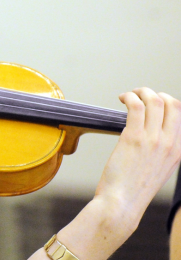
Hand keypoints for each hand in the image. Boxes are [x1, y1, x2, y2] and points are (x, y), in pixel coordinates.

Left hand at [94, 87, 180, 227]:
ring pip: (154, 101)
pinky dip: (129, 97)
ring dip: (141, 91)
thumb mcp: (157, 170)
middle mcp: (170, 143)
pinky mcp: (133, 138)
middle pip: (172, 104)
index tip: (151, 103)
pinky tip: (121, 99)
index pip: (180, 116)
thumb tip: (150, 137)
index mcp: (178, 151)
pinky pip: (135, 106)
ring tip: (128, 95)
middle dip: (155, 93)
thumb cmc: (132, 189)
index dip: (166, 104)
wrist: (122, 203)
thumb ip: (159, 152)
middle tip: (140, 95)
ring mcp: (153, 140)